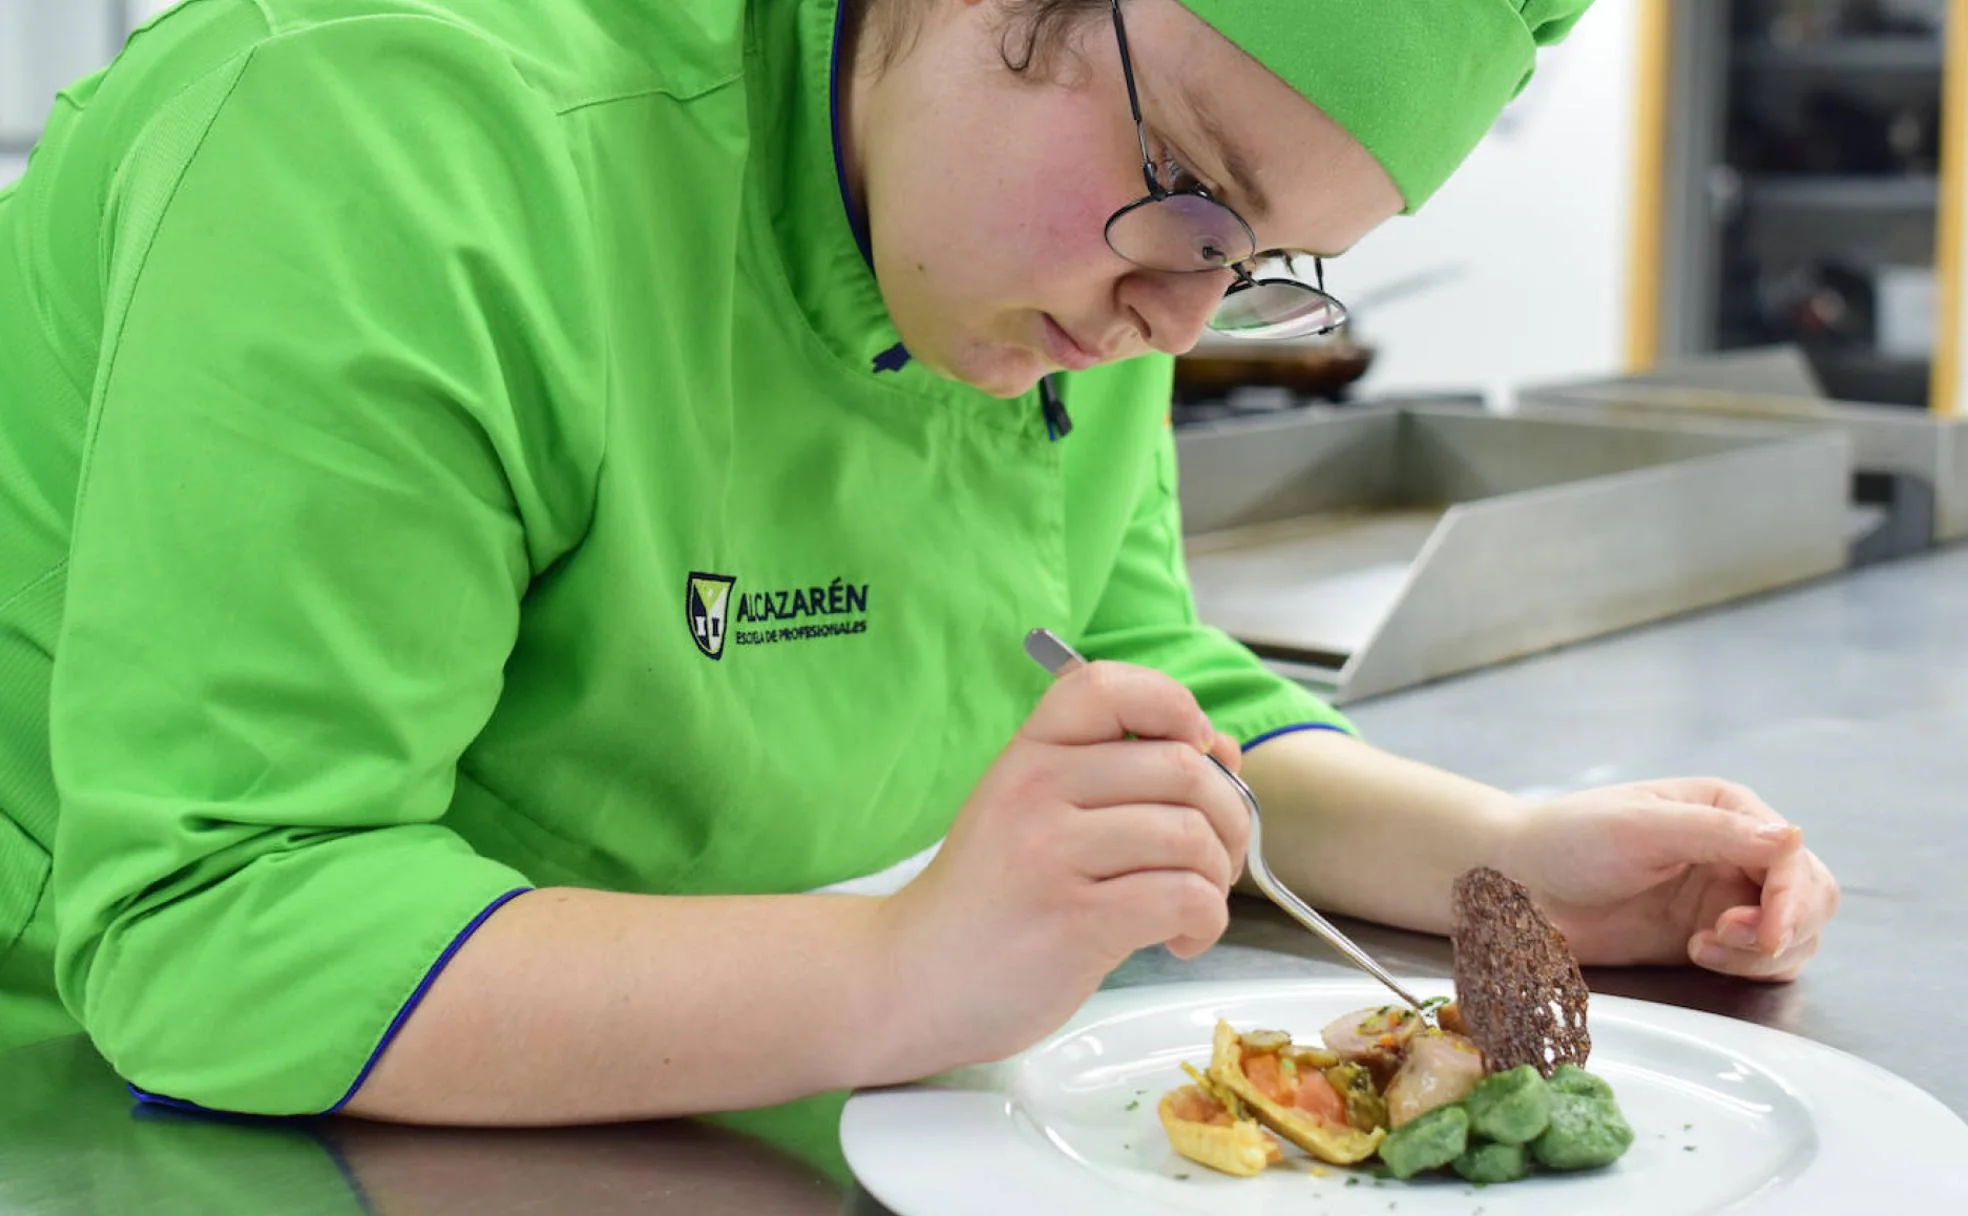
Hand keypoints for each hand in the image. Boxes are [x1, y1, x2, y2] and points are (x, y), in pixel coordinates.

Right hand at [876, 660, 1246, 1066]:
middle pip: (1182, 766)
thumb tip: (1224, 752)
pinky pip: (1184, 897)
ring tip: (1194, 903)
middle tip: (1216, 858)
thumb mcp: (1034, 812)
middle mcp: (1037, 790)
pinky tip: (1179, 940)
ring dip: (1217, 876)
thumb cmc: (990, 899)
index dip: (1176, 707)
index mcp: (1028, 753)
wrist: (913, 979)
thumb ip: (1119, 776)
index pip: (1110, 685)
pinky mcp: (1075, 921)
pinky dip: (1205, 922)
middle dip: (1229, 815)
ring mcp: (1052, 853)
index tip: (1194, 753)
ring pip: (1192, 834)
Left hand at [1498, 778, 1838, 981]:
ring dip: (1765, 951)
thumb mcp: (1639, 827)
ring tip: (1705, 946)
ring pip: (1796, 934)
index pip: (1792, 857)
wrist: (1516, 884)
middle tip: (1729, 938)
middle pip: (1812, 896)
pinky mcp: (1707, 936)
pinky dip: (1749, 966)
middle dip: (1787, 926)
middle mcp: (1736, 850)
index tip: (1768, 931)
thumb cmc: (1567, 839)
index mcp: (1727, 809)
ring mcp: (1724, 896)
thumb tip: (1793, 836)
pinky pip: (1762, 960)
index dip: (1792, 897)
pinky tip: (1699, 953)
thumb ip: (1716, 833)